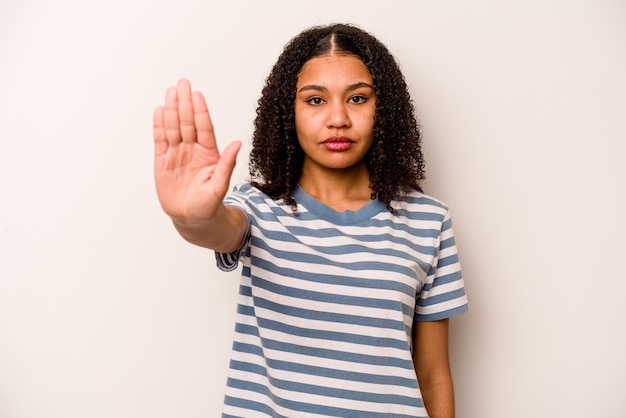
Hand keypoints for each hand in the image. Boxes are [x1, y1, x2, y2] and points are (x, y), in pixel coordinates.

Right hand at [153, 79, 240, 221]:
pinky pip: (160, 140)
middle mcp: (193, 149)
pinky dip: (159, 126)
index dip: (201, 112)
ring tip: (170, 92)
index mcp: (209, 153)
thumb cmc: (209, 204)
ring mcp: (177, 154)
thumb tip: (238, 143)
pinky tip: (159, 111)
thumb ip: (227, 164)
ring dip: (171, 110)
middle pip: (188, 122)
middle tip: (182, 83)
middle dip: (185, 103)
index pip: (204, 128)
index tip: (197, 95)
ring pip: (174, 128)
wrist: (192, 218)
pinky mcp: (163, 161)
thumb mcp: (220, 185)